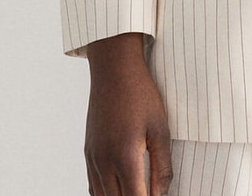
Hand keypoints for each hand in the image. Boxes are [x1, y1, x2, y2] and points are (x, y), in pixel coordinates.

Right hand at [84, 33, 172, 195]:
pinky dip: (105, 194)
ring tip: (136, 191)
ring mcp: (93, 158)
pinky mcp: (88, 152)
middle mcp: (104, 162)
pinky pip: (93, 185)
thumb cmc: (140, 94)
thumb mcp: (160, 129)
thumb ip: (162, 167)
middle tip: (148, 194)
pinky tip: (118, 191)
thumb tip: (162, 195)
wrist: (114, 69)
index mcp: (124, 158)